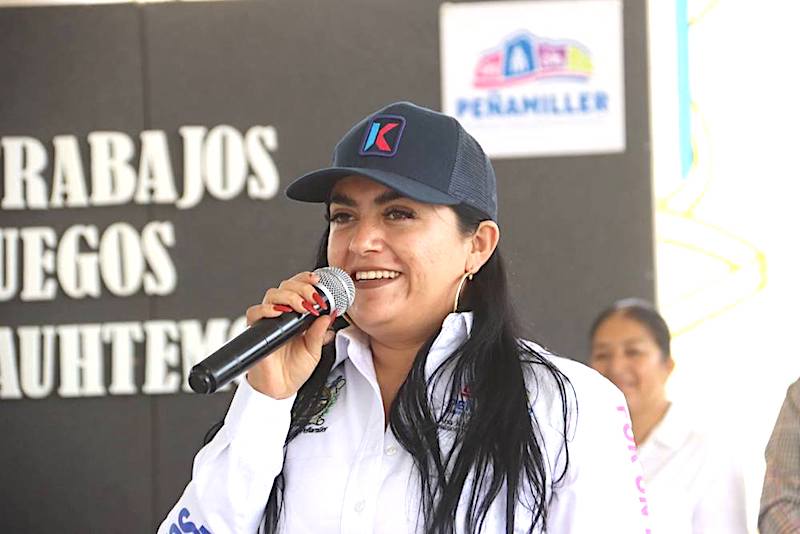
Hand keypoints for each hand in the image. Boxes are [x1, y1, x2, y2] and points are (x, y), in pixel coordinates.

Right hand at [244, 271, 336, 398]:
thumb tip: (329, 315)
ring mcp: (269, 321)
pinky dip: (266, 309)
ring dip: (289, 296)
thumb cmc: (295, 369)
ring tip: (302, 307)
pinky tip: (279, 313)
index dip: (306, 280)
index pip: (298, 287)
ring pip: (272, 294)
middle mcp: (282, 314)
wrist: (280, 388)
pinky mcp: (257, 330)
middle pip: (285, 286)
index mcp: (296, 315)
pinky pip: (255, 313)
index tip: (318, 281)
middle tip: (314, 299)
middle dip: (302, 287)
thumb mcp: (314, 350)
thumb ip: (320, 332)